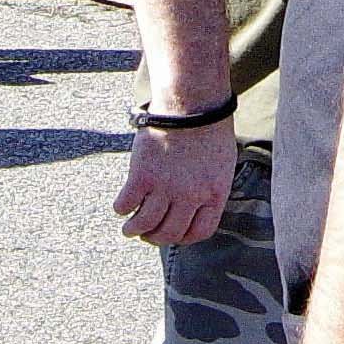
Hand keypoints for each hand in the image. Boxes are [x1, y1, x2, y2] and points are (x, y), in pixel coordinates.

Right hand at [114, 120, 234, 246]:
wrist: (191, 104)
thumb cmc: (209, 129)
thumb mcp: (222, 165)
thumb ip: (211, 188)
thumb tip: (198, 205)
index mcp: (214, 194)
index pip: (199, 232)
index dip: (183, 238)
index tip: (173, 235)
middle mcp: (190, 196)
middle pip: (170, 233)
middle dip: (156, 238)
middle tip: (147, 235)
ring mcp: (165, 188)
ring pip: (145, 224)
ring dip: (134, 230)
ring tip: (128, 229)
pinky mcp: (142, 175)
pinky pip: (127, 203)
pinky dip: (121, 209)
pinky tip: (122, 206)